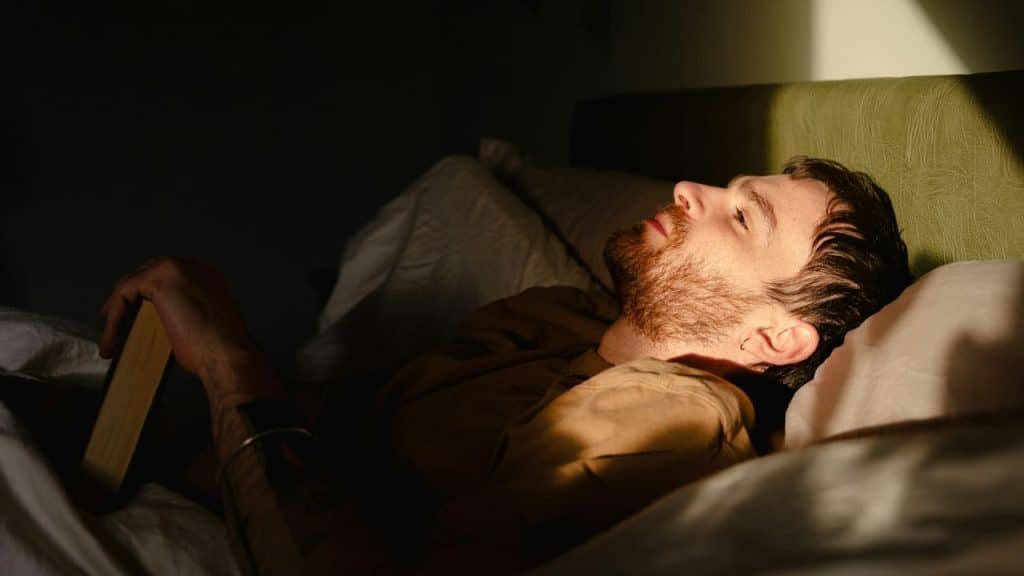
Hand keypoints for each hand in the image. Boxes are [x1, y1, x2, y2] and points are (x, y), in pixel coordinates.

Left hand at [100, 258, 254, 381]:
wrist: (227, 355)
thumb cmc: (220, 349)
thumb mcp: (202, 323)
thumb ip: (184, 311)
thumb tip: (159, 320)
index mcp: (207, 275)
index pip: (167, 277)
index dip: (146, 296)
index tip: (132, 315)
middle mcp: (193, 266)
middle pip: (147, 275)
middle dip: (129, 300)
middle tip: (116, 326)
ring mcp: (176, 269)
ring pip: (132, 285)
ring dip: (118, 313)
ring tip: (111, 338)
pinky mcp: (159, 279)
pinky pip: (124, 294)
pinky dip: (114, 319)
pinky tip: (111, 339)